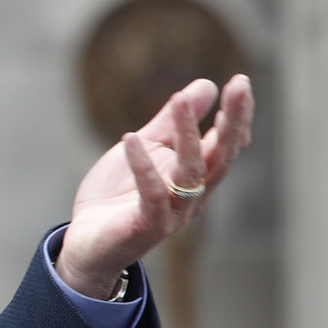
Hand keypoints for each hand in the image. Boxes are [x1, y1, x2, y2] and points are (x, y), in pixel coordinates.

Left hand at [55, 74, 254, 297]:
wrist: (87, 244)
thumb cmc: (118, 197)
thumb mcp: (146, 149)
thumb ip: (172, 122)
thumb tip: (206, 86)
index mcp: (195, 177)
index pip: (226, 145)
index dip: (237, 116)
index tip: (240, 82)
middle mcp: (192, 196)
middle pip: (221, 157)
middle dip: (233, 121)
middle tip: (240, 86)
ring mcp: (173, 213)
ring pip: (191, 172)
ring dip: (188, 135)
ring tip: (179, 99)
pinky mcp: (147, 226)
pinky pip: (151, 194)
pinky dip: (142, 166)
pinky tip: (130, 138)